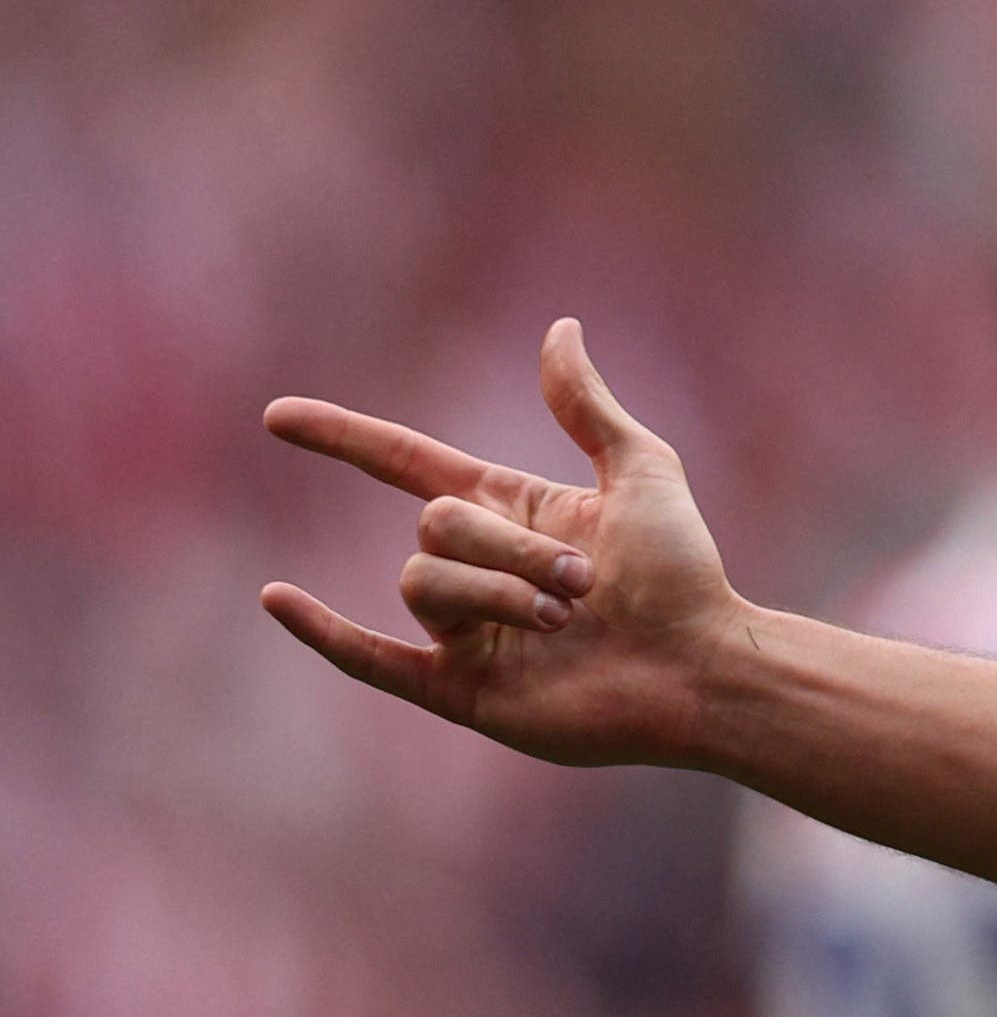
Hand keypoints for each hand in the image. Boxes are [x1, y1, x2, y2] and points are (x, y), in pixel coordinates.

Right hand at [259, 319, 743, 766]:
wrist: (699, 666)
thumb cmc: (683, 572)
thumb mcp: (641, 471)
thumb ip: (588, 407)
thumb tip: (559, 328)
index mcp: (511, 512)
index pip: (406, 463)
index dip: (344, 437)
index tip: (277, 416)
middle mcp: (477, 568)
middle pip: (435, 525)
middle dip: (512, 548)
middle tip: (586, 582)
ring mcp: (463, 631)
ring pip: (424, 583)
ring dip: (500, 593)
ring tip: (568, 618)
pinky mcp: (459, 688)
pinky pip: (370, 659)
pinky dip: (321, 632)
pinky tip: (277, 598)